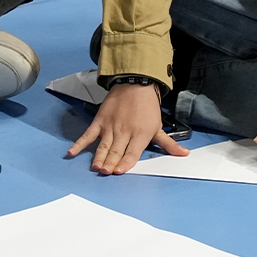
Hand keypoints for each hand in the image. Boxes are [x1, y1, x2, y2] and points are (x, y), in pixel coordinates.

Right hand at [64, 81, 188, 174]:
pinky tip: (72, 153)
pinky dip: (80, 144)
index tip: (119, 172)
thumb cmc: (147, 106)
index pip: (132, 153)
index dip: (125, 163)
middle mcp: (124, 131)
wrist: (135, 84)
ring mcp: (110, 126)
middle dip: (110, 163)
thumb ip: (169, 144)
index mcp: (140, 134)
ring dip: (98, 156)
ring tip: (95, 166)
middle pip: (116, 151)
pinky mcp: (100, 121)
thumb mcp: (158, 126)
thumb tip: (184, 154)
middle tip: (105, 172)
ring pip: (103, 145)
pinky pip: (89, 134)